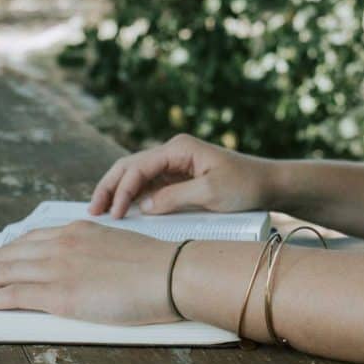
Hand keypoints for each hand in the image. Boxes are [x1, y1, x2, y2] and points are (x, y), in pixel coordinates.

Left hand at [0, 220, 179, 324]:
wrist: (170, 273)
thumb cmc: (155, 265)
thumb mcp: (118, 246)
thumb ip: (94, 252)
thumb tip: (83, 267)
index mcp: (78, 230)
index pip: (31, 240)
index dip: (7, 251)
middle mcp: (62, 244)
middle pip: (11, 255)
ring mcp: (59, 268)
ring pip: (6, 272)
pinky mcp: (60, 295)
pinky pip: (15, 295)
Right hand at [89, 133, 273, 217]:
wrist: (269, 185)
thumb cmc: (245, 186)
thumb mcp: (211, 194)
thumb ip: (175, 198)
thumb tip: (145, 206)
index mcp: (179, 149)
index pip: (139, 167)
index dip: (122, 191)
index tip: (115, 214)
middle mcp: (173, 152)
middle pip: (130, 166)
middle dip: (109, 187)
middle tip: (93, 210)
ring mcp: (175, 164)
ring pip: (136, 175)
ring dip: (118, 192)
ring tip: (101, 212)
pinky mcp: (179, 178)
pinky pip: (149, 185)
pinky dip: (133, 197)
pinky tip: (123, 211)